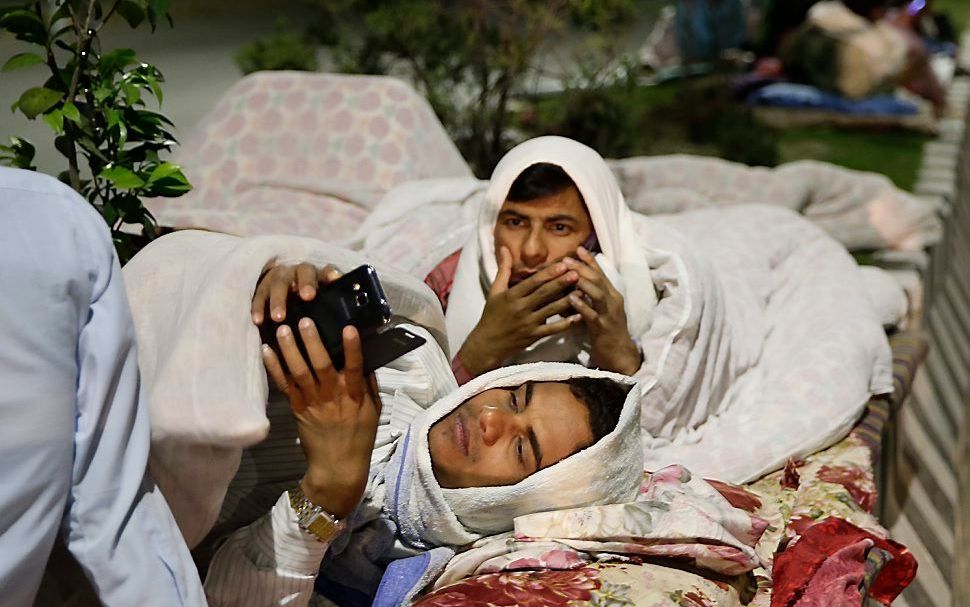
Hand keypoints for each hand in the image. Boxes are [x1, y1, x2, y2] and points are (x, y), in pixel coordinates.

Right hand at [251, 261, 342, 324]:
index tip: (335, 278)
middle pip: (303, 272)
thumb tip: (364, 322)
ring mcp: (280, 278)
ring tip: (278, 318)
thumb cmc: (312, 304)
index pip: (327, 270)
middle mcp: (299, 272)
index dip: (331, 273)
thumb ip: (338, 305)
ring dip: (278, 300)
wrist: (284, 292)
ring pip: (279, 284)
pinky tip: (258, 321)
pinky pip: (259, 295)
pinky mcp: (263, 286)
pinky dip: (258, 307)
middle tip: (308, 296)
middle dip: (306, 283)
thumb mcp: (325, 302)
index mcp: (319, 276)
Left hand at [262, 321, 380, 517]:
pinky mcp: (296, 409)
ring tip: (282, 329)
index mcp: (355, 397)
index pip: (355, 369)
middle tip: (304, 321)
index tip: (349, 328)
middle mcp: (333, 397)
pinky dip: (274, 368)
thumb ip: (369, 385)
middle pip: (321, 366)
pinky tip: (267, 350)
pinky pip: (284, 386)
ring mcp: (312, 403)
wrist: (337, 467)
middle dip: (312, 343)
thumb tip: (366, 358)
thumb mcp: (374, 411)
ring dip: (290, 350)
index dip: (352, 349)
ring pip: (299, 373)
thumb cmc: (359, 436)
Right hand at [458, 247, 581, 375]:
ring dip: (567, 300)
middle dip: (561, 283)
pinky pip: (552, 329)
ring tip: (582, 291)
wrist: (488, 343)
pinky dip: (566, 323)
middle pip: (544, 294)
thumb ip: (503, 269)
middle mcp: (521, 309)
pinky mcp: (534, 336)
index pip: (533, 282)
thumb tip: (505, 248)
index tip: (562, 264)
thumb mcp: (495, 291)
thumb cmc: (491, 314)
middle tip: (577, 273)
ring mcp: (529, 323)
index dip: (548, 273)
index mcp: (512, 296)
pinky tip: (578, 316)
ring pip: (551, 310)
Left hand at [564, 246, 641, 374]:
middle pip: (599, 280)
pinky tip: (571, 298)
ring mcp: (609, 314)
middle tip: (568, 259)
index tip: (578, 249)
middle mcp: (613, 302)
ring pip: (598, 294)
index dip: (590, 261)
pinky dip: (582, 305)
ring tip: (570, 273)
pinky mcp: (603, 328)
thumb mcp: (601, 310)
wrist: (620, 355)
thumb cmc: (607, 332)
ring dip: (584, 283)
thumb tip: (576, 283)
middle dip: (583, 268)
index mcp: (613, 296)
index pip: (602, 274)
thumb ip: (592, 297)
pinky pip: (592, 315)